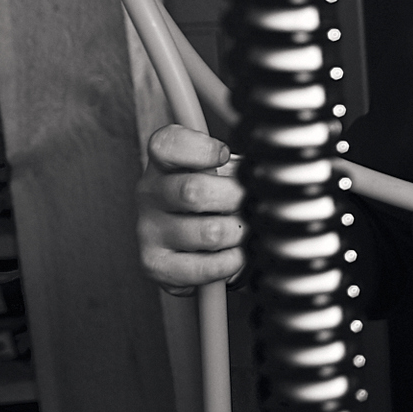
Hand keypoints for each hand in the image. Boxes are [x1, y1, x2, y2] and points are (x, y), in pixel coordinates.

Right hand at [136, 124, 244, 291]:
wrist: (187, 244)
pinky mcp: (155, 264)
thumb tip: (263, 174)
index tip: (223, 155)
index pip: (167, 144)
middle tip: (246, 202)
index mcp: (163, 163)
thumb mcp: (217, 170)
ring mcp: (148, 230)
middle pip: (195, 191)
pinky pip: (206, 267)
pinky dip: (231, 262)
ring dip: (238, 233)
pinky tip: (232, 254)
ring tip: (241, 230)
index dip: (201, 149)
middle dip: (235, 198)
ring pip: (209, 232)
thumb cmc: (210, 200)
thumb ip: (232, 163)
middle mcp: (149, 193)